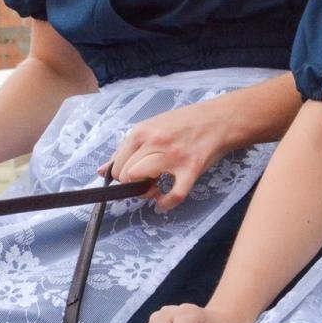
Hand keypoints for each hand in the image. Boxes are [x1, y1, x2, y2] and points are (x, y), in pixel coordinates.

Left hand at [98, 100, 226, 211]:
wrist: (219, 119)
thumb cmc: (185, 123)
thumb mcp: (152, 127)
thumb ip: (127, 149)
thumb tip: (102, 171)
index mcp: (141, 131)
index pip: (117, 164)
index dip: (121, 175)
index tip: (132, 175)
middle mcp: (154, 143)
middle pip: (126, 176)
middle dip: (133, 183)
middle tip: (146, 179)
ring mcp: (173, 156)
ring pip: (142, 183)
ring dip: (146, 191)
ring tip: (155, 187)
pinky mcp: (191, 169)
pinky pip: (174, 195)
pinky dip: (166, 204)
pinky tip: (164, 202)